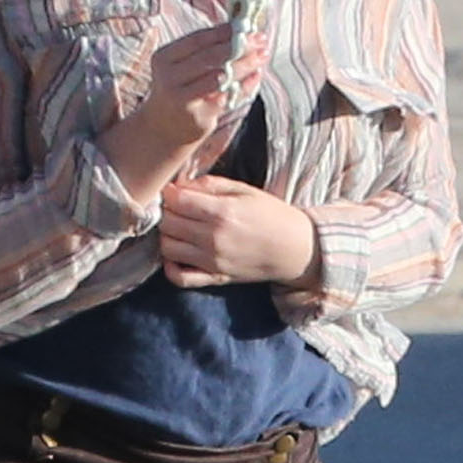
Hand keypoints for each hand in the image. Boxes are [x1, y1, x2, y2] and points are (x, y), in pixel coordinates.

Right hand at [98, 24, 261, 205]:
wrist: (164, 126)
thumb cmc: (180, 88)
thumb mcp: (182, 66)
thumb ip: (206, 50)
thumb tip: (241, 31)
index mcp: (164, 57)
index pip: (197, 40)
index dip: (223, 32)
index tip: (245, 25)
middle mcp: (168, 76)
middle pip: (210, 57)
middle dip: (239, 46)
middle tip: (260, 39)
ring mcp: (180, 97)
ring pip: (220, 77)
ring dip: (245, 65)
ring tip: (262, 56)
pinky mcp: (197, 115)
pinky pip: (226, 97)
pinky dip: (243, 86)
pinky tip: (255, 77)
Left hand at [158, 176, 320, 290]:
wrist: (296, 248)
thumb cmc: (271, 215)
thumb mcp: (243, 190)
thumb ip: (209, 184)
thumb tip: (179, 186)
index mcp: (222, 212)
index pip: (175, 201)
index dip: (170, 193)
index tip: (175, 191)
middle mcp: (213, 238)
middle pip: (167, 222)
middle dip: (167, 211)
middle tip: (177, 208)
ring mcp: (213, 261)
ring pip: (166, 247)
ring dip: (167, 235)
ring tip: (179, 228)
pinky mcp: (215, 278)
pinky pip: (179, 277)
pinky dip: (170, 266)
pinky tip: (177, 253)